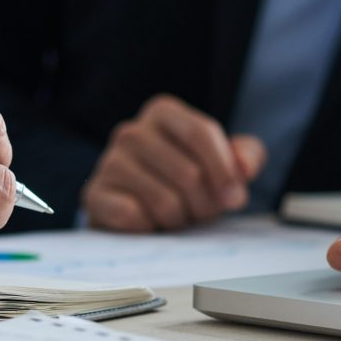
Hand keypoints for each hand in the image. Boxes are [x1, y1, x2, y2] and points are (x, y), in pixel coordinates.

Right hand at [82, 94, 266, 231]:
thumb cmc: (187, 180)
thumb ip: (246, 156)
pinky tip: (149, 222)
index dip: (224, 171)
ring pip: (164, 201)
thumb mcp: (224, 162)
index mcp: (163, 112)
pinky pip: (134, 217)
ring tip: (177, 216)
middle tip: (203, 212)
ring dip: (180, 219)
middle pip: (188, 173)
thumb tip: (245, 168)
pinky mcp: (94, 194)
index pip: (201, 134)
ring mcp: (108, 162)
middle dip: (205, 204)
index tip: (235, 198)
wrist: (140, 207)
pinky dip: (150, 228)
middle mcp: (132, 131)